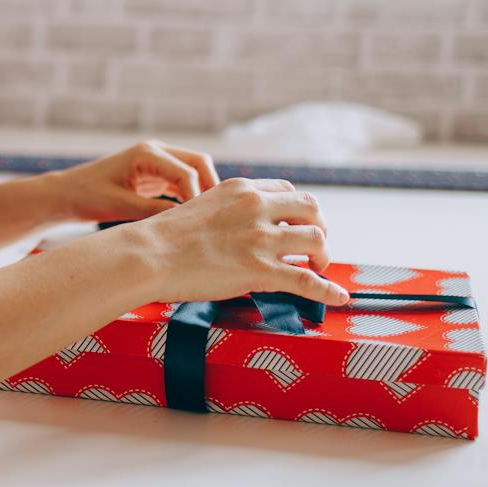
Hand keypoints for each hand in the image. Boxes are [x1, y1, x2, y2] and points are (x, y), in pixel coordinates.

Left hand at [41, 139, 220, 223]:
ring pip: (193, 171)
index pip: (185, 171)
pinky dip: (190, 196)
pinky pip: (181, 182)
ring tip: (209, 220)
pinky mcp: (154, 175)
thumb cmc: (86, 196)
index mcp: (145, 153)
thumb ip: (152, 211)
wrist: (66, 194)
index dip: (197, 196)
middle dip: (210, 186)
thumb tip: (185, 220)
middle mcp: (154, 152)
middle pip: (198, 162)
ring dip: (202, 191)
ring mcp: (156, 161)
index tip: (200, 222)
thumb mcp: (119, 206)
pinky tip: (193, 218)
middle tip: (217, 216)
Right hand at [124, 177, 348, 306]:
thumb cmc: (163, 236)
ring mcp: (260, 238)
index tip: (296, 223)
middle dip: (319, 227)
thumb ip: (228, 210)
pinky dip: (329, 290)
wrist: (148, 254)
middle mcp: (256, 207)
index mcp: (241, 189)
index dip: (297, 209)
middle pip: (311, 209)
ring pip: (316, 239)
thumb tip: (239, 229)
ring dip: (323, 255)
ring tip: (318, 267)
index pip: (286, 191)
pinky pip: (308, 280)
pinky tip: (339, 297)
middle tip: (314, 246)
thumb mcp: (201, 205)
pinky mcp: (261, 270)